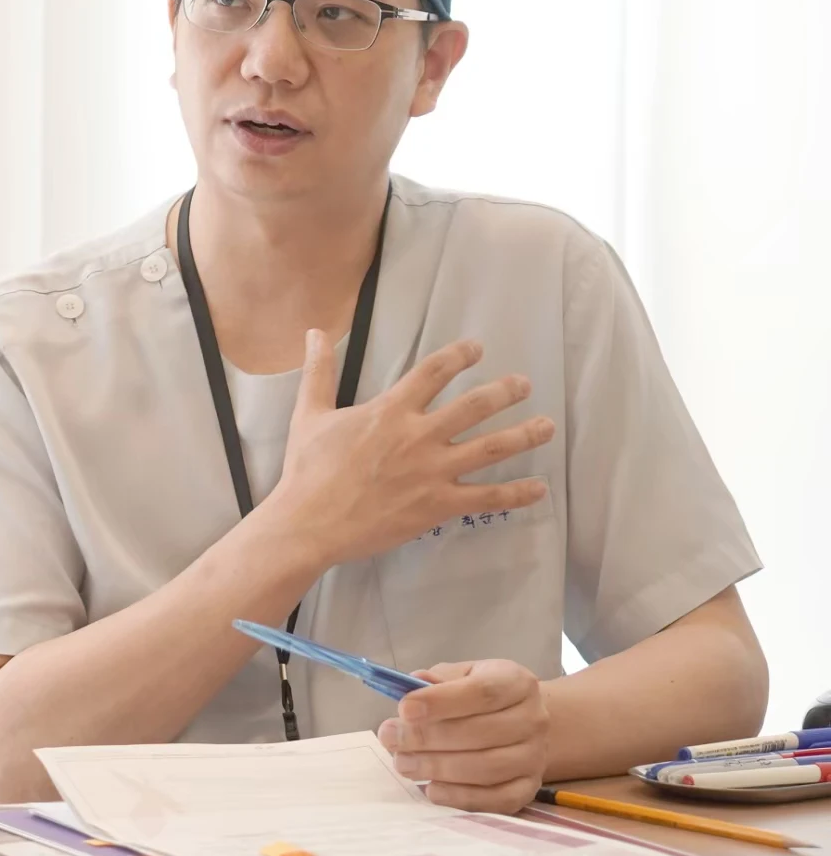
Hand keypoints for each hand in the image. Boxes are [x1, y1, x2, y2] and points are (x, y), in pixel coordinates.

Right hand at [265, 333, 554, 568]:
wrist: (310, 523)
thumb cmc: (308, 470)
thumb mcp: (310, 414)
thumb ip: (318, 371)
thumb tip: (315, 333)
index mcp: (390, 411)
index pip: (433, 372)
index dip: (459, 356)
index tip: (477, 348)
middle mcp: (419, 436)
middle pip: (474, 406)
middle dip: (504, 391)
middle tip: (524, 384)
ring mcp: (433, 472)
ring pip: (491, 448)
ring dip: (523, 435)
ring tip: (547, 426)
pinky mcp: (438, 505)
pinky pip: (487, 498)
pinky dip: (516, 494)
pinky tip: (538, 489)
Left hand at [379, 659, 549, 812]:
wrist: (518, 724)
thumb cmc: (479, 696)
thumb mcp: (460, 675)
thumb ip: (437, 679)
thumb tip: (414, 686)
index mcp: (517, 682)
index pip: (482, 692)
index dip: (441, 702)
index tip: (404, 709)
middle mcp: (534, 719)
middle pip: (481, 733)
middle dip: (428, 738)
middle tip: (390, 738)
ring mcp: (534, 757)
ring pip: (487, 768)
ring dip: (438, 768)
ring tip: (402, 762)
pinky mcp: (529, 788)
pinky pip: (497, 799)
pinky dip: (461, 797)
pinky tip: (431, 789)